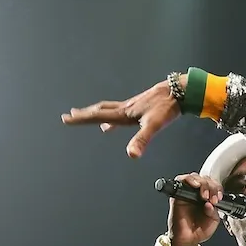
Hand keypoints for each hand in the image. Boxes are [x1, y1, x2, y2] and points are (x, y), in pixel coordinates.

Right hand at [61, 75, 183, 157]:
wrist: (179, 91)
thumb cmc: (166, 108)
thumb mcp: (154, 126)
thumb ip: (142, 140)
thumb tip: (131, 154)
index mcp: (124, 113)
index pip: (97, 116)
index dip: (81, 118)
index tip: (66, 118)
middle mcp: (125, 108)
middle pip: (99, 111)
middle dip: (84, 115)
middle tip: (70, 116)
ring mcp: (132, 105)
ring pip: (108, 109)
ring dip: (96, 114)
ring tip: (85, 116)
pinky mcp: (140, 106)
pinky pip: (119, 111)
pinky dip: (112, 117)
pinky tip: (113, 123)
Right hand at [166, 173, 224, 245]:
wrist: (188, 239)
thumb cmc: (199, 231)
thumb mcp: (213, 221)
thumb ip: (215, 212)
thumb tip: (210, 204)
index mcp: (208, 198)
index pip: (214, 185)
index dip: (218, 189)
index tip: (219, 198)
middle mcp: (197, 194)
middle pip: (206, 179)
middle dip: (212, 186)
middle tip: (212, 198)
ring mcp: (188, 193)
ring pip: (195, 177)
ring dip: (203, 183)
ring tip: (205, 195)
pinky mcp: (178, 194)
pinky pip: (181, 180)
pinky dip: (189, 179)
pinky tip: (196, 186)